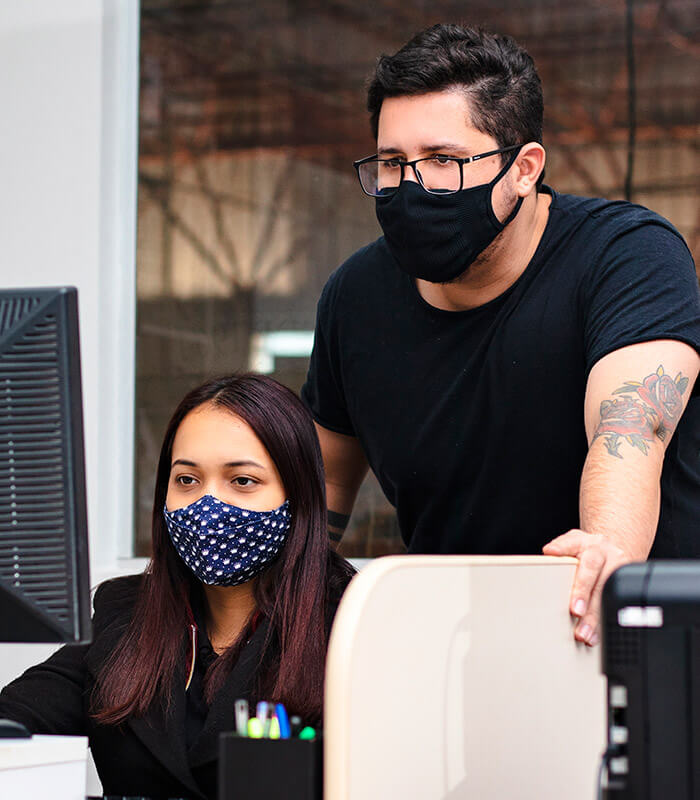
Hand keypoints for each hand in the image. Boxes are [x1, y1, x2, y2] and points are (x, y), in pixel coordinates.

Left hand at [542, 529, 631, 645]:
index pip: (587, 562)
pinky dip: (604, 625)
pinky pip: (616, 608)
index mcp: (593, 546)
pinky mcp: (626, 587)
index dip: (582, 584)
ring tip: (585, 634)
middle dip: (588, 603)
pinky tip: (596, 636)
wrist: (612, 549)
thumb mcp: (573, 540)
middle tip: (577, 616)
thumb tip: (549, 551)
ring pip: (609, 598)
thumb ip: (561, 546)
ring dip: (596, 619)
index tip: (574, 606)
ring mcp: (620, 573)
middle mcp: (609, 559)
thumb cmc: (586, 549)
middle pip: (599, 583)